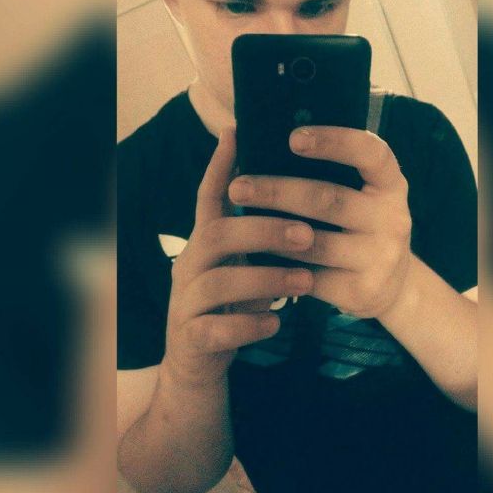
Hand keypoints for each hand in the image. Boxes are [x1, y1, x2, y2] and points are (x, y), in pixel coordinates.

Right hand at [163, 128, 314, 387]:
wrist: (198, 360)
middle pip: (215, 234)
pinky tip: (276, 323)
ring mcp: (185, 302)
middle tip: (307, 233)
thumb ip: (256, 238)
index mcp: (205, 243)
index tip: (236, 132)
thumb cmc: (230, 303)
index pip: (208, 197)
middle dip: (262, 230)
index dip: (221, 166)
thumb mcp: (241, 265)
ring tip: (305, 280)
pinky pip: (216, 330)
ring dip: (265, 278)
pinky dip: (249, 325)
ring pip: (218, 282)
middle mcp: (190, 265)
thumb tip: (297, 203)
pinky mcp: (191, 338)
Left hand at [228, 126, 411, 319]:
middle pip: (327, 199)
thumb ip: (335, 173)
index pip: (370, 153)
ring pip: (313, 242)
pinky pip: (310, 277)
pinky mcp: (363, 291)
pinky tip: (253, 256)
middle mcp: (393, 219)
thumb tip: (270, 142)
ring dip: (270, 230)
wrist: (392, 284)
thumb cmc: (361, 225)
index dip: (335, 141)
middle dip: (277, 191)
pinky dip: (279, 266)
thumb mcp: (364, 196)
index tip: (293, 138)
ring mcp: (381, 258)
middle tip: (238, 187)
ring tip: (235, 220)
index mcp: (391, 185)